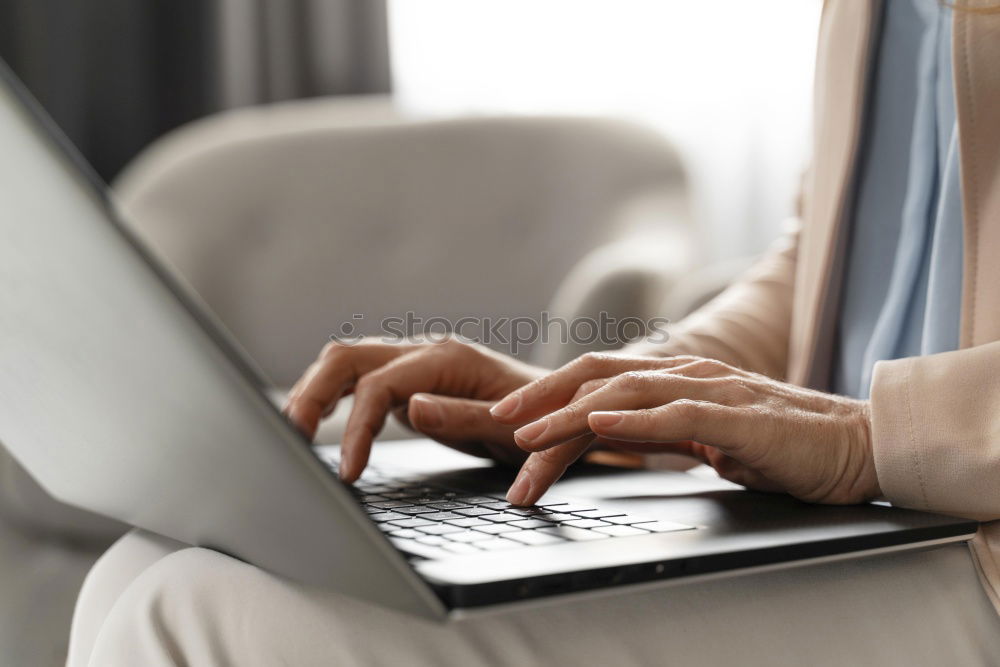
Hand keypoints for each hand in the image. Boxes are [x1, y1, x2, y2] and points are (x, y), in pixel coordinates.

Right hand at [284, 338, 544, 481]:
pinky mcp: (408, 381)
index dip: (356, 428)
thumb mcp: (509, 427)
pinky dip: (331, 396)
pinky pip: (358, 378)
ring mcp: (412, 363)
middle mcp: (423, 351)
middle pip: (347, 357)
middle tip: (291, 440)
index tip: (348, 472)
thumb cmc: (542, 420)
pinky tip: (315, 422)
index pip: (380, 385)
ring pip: (345, 361)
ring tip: (290, 433)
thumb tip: (411, 407)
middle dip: (312, 395)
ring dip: (313, 391)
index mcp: (446, 359)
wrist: (560, 409)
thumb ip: (461, 416)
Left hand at [491, 353, 879, 505]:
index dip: (549, 394)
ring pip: (623, 394)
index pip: (598, 380)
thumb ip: (666, 429)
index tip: (508, 419)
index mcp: (675, 380)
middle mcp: (684, 374)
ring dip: (568, 417)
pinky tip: (596, 430)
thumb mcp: (708, 437)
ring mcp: (709, 390)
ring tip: (527, 437)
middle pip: (596, 377)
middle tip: (494, 422)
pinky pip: (673, 414)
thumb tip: (623, 440)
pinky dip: (630, 422)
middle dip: (540, 398)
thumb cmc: (782, 444)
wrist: (855, 446)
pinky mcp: (735, 415)